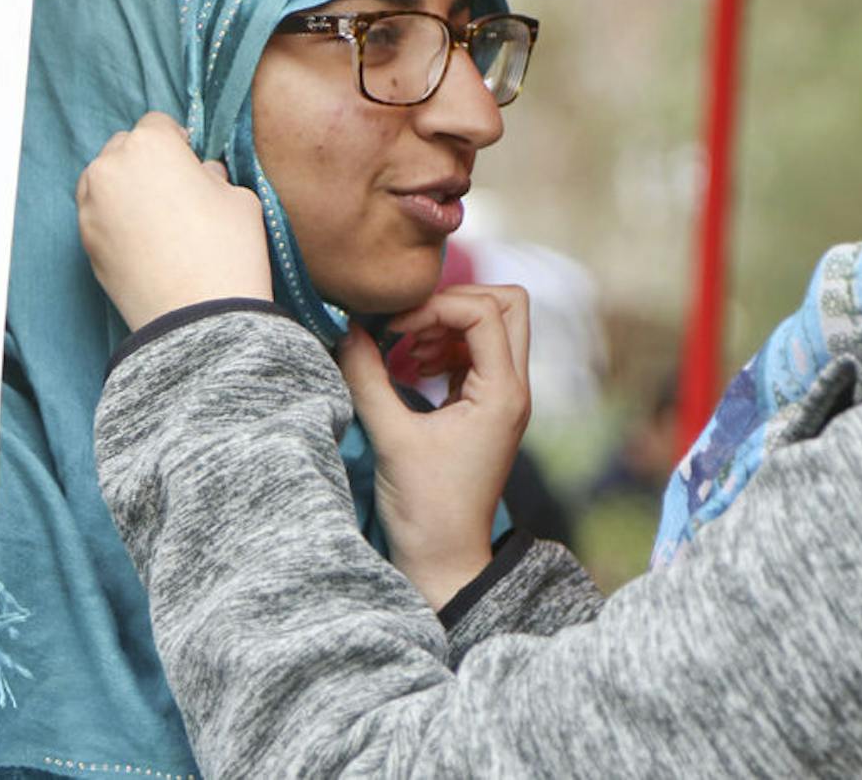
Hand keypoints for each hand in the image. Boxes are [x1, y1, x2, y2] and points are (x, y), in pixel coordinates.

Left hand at [77, 111, 272, 330]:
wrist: (199, 317)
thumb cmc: (227, 250)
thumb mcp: (240, 198)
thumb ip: (213, 176)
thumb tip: (200, 176)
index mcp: (150, 146)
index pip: (160, 124)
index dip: (182, 143)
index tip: (195, 165)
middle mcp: (110, 167)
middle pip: (126, 148)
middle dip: (149, 163)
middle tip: (179, 193)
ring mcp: (90, 205)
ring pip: (107, 181)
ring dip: (129, 189)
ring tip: (161, 220)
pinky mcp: (84, 240)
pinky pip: (101, 214)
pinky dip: (118, 219)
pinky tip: (148, 243)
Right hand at [336, 285, 530, 609]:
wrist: (444, 559)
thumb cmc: (424, 507)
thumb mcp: (390, 437)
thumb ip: (367, 377)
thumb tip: (347, 330)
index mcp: (502, 393)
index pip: (485, 312)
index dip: (435, 308)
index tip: (394, 331)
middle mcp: (514, 389)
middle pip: (508, 305)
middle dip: (454, 302)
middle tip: (408, 326)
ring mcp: (505, 397)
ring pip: (495, 325)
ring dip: (448, 325)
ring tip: (404, 352)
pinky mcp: (488, 407)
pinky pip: (478, 353)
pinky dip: (446, 346)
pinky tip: (410, 369)